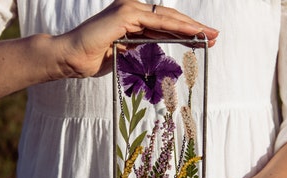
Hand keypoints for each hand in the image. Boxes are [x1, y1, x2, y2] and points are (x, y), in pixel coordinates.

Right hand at [55, 0, 218, 76]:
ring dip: (191, 27)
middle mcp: (132, 11)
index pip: (164, 25)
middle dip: (194, 28)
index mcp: (132, 20)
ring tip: (211, 35)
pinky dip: (177, 26)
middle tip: (214, 36)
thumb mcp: (124, 54)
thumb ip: (139, 48)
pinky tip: (195, 32)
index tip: (202, 41)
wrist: (71, 59)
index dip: (184, 32)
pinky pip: (157, 21)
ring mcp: (128, 10)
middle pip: (170, 19)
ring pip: (167, 18)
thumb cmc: (94, 59)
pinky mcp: (125, 14)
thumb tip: (153, 50)